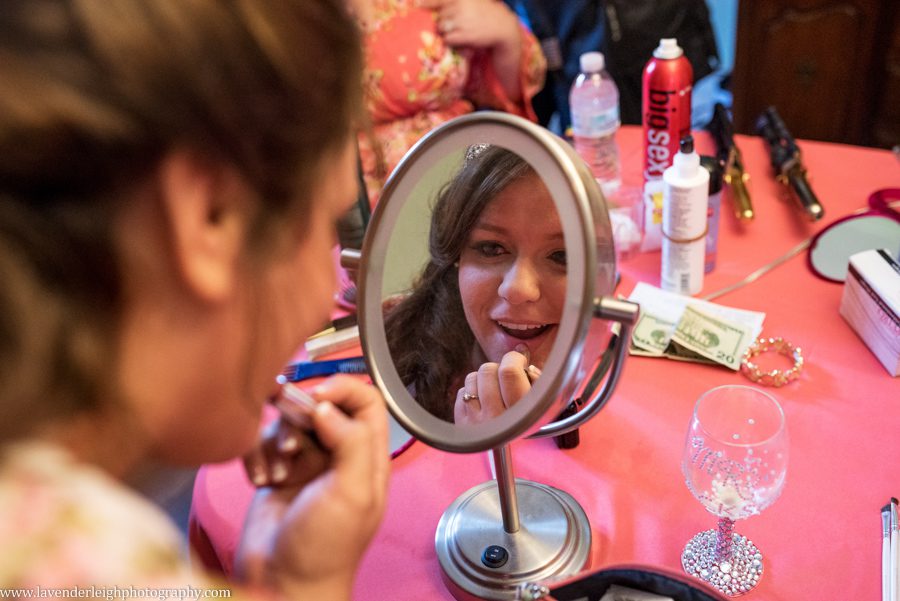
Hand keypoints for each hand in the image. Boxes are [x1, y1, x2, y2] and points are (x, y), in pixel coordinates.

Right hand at [236, 376, 388, 599]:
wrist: (283, 584)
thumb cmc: (326, 547)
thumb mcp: (353, 493)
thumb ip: (352, 443)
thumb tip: (329, 407)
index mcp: (368, 457)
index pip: (367, 400)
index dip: (344, 389)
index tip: (317, 396)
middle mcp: (338, 455)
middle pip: (321, 406)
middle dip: (299, 416)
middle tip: (289, 442)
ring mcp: (306, 464)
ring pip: (287, 422)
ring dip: (275, 441)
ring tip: (276, 473)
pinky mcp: (276, 473)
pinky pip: (263, 443)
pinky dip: (257, 456)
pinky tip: (261, 481)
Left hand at [423, 0, 518, 50]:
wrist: (502, 27)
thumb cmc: (485, 13)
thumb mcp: (473, 1)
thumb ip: (456, 2)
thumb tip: (430, 3)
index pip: (438, 0)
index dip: (425, 3)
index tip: (416, 5)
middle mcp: (459, 7)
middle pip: (439, 17)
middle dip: (442, 22)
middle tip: (453, 25)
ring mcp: (460, 21)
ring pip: (441, 28)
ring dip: (445, 32)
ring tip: (457, 32)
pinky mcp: (463, 35)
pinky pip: (447, 39)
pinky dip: (450, 41)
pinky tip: (459, 39)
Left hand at [454, 348, 537, 423]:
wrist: (507, 454)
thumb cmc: (526, 420)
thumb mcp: (541, 403)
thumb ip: (535, 378)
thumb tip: (519, 352)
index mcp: (522, 414)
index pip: (509, 372)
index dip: (513, 359)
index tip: (517, 361)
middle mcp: (498, 420)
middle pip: (488, 370)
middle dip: (497, 368)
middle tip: (505, 379)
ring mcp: (477, 423)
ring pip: (473, 377)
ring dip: (483, 380)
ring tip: (493, 392)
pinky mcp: (462, 424)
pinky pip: (462, 391)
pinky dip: (472, 392)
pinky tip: (482, 402)